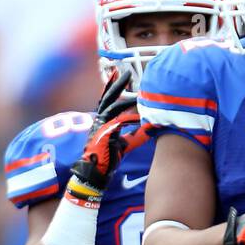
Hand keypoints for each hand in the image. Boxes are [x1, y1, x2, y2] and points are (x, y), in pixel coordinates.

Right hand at [65, 72, 148, 206]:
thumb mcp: (124, 144)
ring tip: (132, 86)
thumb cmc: (107, 158)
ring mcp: (100, 126)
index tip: (117, 74)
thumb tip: (150, 129)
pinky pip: (118, 122)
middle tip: (126, 72)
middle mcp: (99, 120)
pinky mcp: (104, 134)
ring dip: (123, 95)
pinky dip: (129, 118)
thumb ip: (135, 135)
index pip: (107, 99)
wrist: (95, 171)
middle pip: (108, 97)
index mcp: (102, 120)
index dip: (112, 86)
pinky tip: (138, 113)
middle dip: (117, 84)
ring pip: (112, 106)